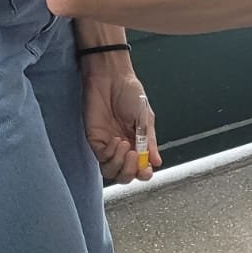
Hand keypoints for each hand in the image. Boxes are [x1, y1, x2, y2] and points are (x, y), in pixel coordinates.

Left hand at [83, 69, 161, 183]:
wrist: (111, 77)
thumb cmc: (129, 92)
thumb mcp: (146, 117)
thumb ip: (149, 141)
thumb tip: (156, 160)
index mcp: (138, 142)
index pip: (141, 168)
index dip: (144, 173)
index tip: (147, 168)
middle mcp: (124, 146)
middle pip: (125, 174)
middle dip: (131, 171)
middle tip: (135, 157)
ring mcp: (108, 145)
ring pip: (111, 171)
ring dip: (120, 164)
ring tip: (125, 146)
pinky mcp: (95, 140)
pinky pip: (102, 158)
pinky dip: (111, 153)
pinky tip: (115, 140)